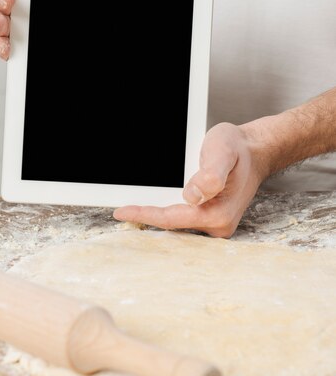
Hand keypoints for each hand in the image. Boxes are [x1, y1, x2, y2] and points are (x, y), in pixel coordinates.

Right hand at [0, 0, 82, 59]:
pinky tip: (8, 47)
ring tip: (2, 24)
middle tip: (6, 0)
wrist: (102, 7)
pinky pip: (12, 48)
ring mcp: (24, 26)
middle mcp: (22, 4)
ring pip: (3, 26)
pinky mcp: (28, 45)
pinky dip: (5, 48)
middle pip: (2, 3)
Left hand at [113, 122, 269, 237]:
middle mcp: (216, 224)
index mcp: (219, 214)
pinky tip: (149, 200)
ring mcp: (212, 222)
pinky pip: (180, 216)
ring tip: (128, 205)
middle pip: (171, 224)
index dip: (145, 214)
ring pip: (174, 221)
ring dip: (153, 213)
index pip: (172, 219)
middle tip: (119, 209)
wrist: (254, 151)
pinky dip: (163, 208)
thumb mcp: (224, 152)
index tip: (122, 211)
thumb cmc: (239, 150)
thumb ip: (211, 175)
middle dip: (145, 216)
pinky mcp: (207, 216)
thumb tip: (192, 194)